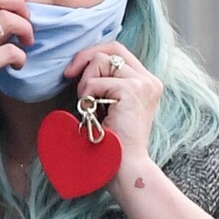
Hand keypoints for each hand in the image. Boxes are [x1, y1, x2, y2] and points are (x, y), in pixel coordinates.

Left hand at [66, 39, 161, 174]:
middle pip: (111, 49)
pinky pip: (94, 82)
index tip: (72, 72)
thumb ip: (105, 84)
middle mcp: (149, 81)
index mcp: (147, 83)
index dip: (92, 55)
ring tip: (90, 108)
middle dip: (85, 60)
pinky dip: (86, 97)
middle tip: (69, 78)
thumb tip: (81, 63)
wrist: (125, 169)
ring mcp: (143, 84)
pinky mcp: (132, 91)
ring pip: (101, 61)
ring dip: (85, 83)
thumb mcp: (109, 107)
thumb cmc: (113, 144)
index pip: (118, 51)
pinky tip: (93, 115)